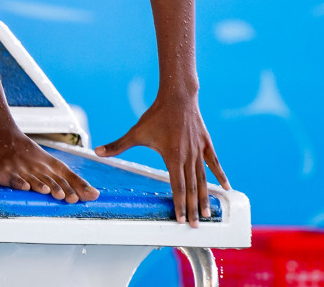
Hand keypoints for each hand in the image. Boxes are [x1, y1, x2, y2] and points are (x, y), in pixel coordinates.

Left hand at [95, 92, 227, 226]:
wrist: (177, 96)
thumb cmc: (156, 115)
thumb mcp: (136, 132)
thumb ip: (118, 145)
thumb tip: (97, 152)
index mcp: (173, 157)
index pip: (177, 187)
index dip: (180, 205)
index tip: (181, 220)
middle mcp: (188, 157)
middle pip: (191, 188)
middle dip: (193, 208)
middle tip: (195, 226)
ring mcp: (198, 151)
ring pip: (203, 179)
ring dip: (205, 197)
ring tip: (208, 214)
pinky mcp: (206, 143)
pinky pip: (214, 163)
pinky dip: (220, 176)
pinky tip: (226, 188)